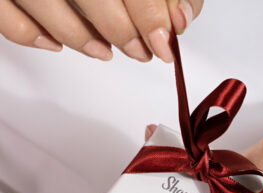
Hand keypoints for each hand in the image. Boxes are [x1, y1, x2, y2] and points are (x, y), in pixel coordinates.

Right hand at [0, 0, 202, 61]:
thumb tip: (180, 20)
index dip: (151, 17)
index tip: (164, 43)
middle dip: (123, 33)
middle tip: (140, 52)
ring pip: (45, 5)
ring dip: (80, 40)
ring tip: (104, 52)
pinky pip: (6, 14)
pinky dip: (30, 35)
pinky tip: (55, 44)